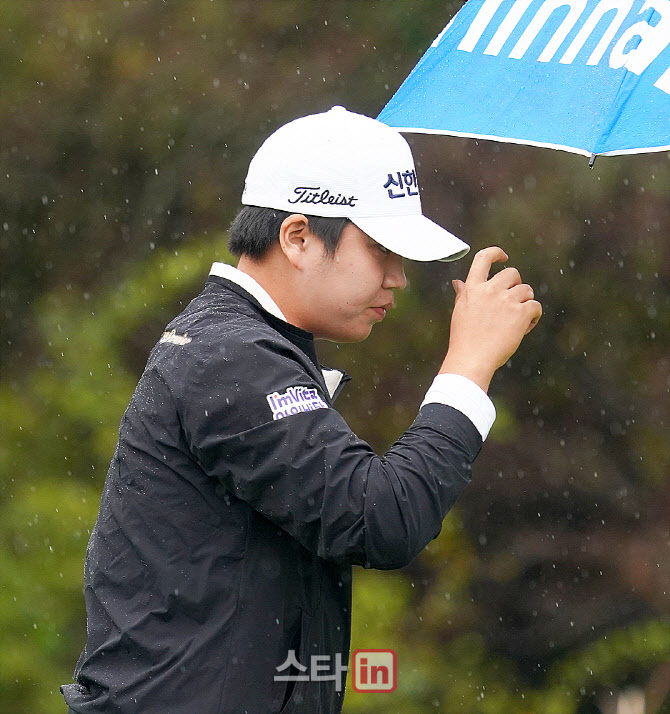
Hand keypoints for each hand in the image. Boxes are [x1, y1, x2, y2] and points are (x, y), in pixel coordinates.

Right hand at [439, 247, 541, 391]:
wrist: (471, 359)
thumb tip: (458, 282)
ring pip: (527, 290)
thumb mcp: (459, 312)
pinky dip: (533, 317)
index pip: (483, 258)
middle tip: (513, 303)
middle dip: (516, 286)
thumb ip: (463, 294)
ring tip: (517, 321)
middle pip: (512, 273)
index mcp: (472, 288)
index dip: (496, 253)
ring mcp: (505, 301)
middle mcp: (489, 290)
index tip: (504, 257)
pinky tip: (524, 328)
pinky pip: (535, 306)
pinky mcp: (520, 313)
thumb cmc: (463, 339)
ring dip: (525, 302)